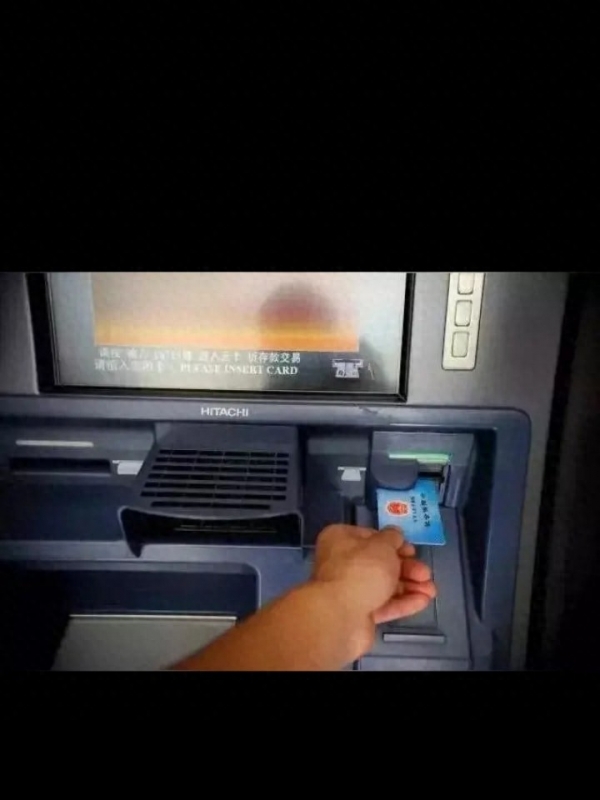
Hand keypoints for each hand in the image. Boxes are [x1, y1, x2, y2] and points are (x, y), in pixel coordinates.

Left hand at [311, 523, 436, 657]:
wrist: (339, 615)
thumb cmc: (361, 570)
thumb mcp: (382, 546)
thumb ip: (392, 538)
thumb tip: (395, 535)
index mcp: (341, 539)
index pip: (370, 537)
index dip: (394, 544)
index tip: (412, 551)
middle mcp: (342, 563)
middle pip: (380, 563)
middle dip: (407, 569)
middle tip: (426, 574)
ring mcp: (349, 590)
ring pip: (384, 585)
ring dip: (409, 587)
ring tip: (431, 591)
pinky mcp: (358, 614)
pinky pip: (383, 605)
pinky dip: (403, 603)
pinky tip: (422, 601)